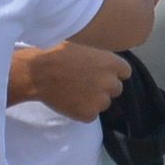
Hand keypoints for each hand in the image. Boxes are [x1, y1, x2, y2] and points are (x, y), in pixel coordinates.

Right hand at [9, 43, 131, 121]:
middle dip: (104, 88)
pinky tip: (69, 102)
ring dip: (93, 100)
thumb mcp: (83, 49)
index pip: (125, 72)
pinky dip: (82, 111)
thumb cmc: (56, 54)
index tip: (102, 75)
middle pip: (116, 89)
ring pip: (103, 103)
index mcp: (111, 63)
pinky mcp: (89, 114)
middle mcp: (110, 82)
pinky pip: (90, 115)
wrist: (38, 73)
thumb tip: (101, 67)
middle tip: (85, 85)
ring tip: (74, 93)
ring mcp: (101, 100)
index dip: (113, 74)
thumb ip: (98, 60)